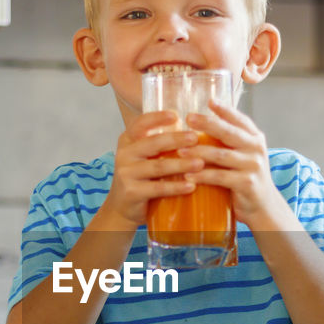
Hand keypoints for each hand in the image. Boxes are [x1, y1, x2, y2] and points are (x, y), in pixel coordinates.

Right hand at [98, 111, 203, 227]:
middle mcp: (125, 154)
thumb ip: (159, 143)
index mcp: (128, 141)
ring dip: (181, 164)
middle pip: (153, 143)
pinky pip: (158, 188)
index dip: (157, 118)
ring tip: (200, 163)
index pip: (140, 123)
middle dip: (176, 139)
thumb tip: (193, 127)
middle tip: (196, 138)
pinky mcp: (132, 192)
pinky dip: (176, 187)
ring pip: (158, 166)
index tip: (176, 115)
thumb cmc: (141, 178)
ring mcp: (126, 174)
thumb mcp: (144, 157)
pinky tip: (191, 186)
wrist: (122, 208)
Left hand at [183, 101, 288, 228]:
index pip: (239, 119)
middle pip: (229, 133)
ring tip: (180, 151)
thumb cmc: (245, 177)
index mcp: (255, 138)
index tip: (209, 101)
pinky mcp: (247, 183)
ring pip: (221, 155)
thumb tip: (199, 123)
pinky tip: (188, 176)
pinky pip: (220, 177)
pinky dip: (203, 176)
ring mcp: (253, 166)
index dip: (225, 109)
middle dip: (208, 124)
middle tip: (188, 118)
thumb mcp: (242, 155)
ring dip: (199, 152)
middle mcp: (256, 149)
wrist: (263, 206)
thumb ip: (228, 141)